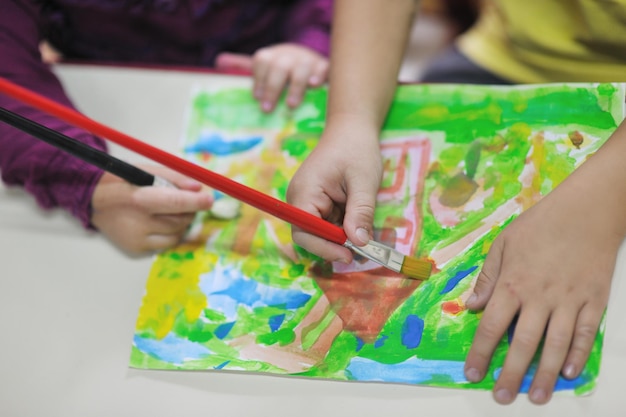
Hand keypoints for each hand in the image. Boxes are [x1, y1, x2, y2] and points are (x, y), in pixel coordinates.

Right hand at [90, 165, 212, 255]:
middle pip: (179, 220)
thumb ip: (175, 177)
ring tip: (169, 210)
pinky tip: (160, 221)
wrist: (93, 201)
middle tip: (187, 201)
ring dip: (182, 222)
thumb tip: (199, 188)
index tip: (209, 200)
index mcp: (139, 198)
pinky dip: (171, 232)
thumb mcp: (147, 170)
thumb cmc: (123, 182)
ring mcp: (137, 239)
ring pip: (177, 234)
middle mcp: (137, 222)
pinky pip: (167, 243)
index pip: (174, 202)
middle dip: (190, 210)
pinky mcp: (137, 249)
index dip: (195, 202)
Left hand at [216, 43, 328, 111]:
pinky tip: (315, 86)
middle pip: (279, 66)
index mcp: (272, 56)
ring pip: (301, 68)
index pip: (262, 60)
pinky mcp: (323, 67)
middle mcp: (289, 56)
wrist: (309, 61)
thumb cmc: (282, 72)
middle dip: (272, 87)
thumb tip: (219, 62)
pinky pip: (323, 68)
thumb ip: (242, 67)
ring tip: (291, 105)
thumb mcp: (264, 68)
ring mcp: (307, 60)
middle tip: (267, 108)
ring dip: (295, 86)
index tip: (256, 97)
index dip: (258, 78)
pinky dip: (320, 75)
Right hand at [286, 117, 381, 261]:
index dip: (323, 247)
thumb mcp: (364, 181)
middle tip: (361, 251)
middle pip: (310, 235)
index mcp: (304, 192)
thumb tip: (360, 243)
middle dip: (334, 244)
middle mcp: (299, 199)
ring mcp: (307, 201)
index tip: (349, 255)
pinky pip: (327, 223)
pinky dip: (343, 228)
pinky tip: (358, 222)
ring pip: (321, 232)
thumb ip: (361, 212)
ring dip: (341, 236)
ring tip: (364, 233)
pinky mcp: (317, 203)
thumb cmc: (356, 149)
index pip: (303, 231)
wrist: (352, 129)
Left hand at [463, 163, 621, 404]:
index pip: (491, 326)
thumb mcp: (503, 244)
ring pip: (554, 345)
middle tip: (501, 397)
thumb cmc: (539, 225)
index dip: (480, 352)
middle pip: (522, 343)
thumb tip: (471, 306)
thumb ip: (488, 277)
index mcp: (512, 284)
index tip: (472, 372)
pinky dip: (577, 355)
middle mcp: (539, 298)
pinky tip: (568, 373)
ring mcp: (569, 301)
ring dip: (543, 374)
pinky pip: (585, 334)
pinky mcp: (593, 301)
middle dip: (510, 374)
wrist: (586, 211)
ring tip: (535, 397)